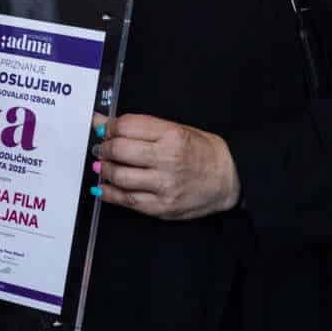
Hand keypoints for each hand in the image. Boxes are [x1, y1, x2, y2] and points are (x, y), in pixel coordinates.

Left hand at [94, 112, 240, 220]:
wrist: (229, 179)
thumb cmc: (203, 152)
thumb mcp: (176, 129)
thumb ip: (139, 126)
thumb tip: (102, 122)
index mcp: (172, 135)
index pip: (126, 126)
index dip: (108, 127)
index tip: (104, 129)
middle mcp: (168, 160)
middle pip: (119, 150)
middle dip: (103, 147)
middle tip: (102, 147)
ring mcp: (165, 186)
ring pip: (119, 177)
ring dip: (105, 170)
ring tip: (104, 165)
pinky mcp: (162, 207)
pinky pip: (127, 200)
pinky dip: (109, 193)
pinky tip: (104, 186)